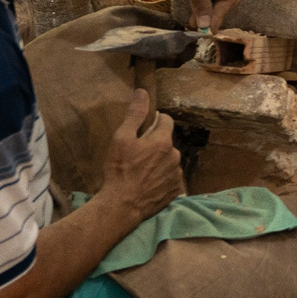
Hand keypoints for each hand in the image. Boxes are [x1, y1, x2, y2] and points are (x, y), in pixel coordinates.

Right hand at [99, 89, 183, 221]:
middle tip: (137, 154)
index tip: (142, 129)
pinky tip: (148, 183)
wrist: (122, 205)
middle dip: (155, 143)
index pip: (166, 120)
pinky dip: (162, 177)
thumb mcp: (122, 139)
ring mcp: (177, 174)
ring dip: (159, 161)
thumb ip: (135, 114)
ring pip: (169, 160)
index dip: (154, 121)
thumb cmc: (119, 170)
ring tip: (141, 171)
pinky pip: (171, 177)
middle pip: (167, 141)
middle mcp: (175, 156)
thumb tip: (142, 92)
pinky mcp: (176, 191)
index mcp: (163, 141)